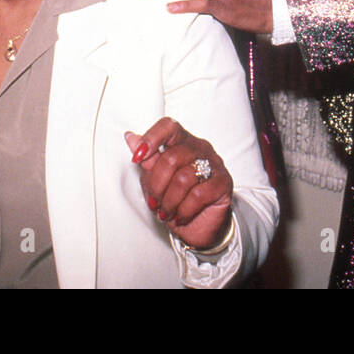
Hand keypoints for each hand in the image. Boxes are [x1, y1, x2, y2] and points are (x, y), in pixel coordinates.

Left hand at [125, 118, 232, 251]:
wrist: (198, 226)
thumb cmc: (176, 198)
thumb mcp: (155, 179)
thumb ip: (147, 159)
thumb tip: (130, 137)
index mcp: (183, 141)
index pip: (169, 127)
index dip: (151, 139)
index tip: (136, 158)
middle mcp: (201, 148)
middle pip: (172, 158)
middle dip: (157, 186)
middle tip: (154, 202)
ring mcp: (215, 164)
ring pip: (183, 178)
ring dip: (169, 201)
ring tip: (165, 213)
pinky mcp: (224, 183)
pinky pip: (198, 195)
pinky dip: (184, 209)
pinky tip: (180, 216)